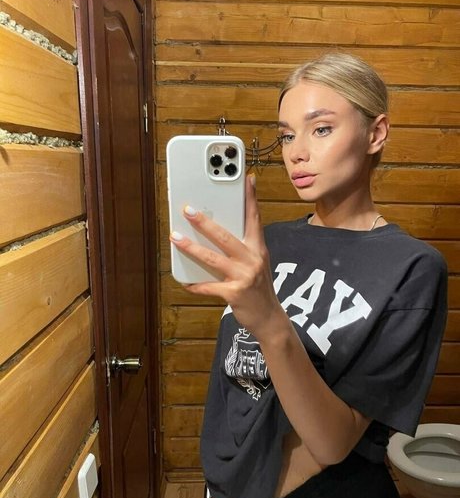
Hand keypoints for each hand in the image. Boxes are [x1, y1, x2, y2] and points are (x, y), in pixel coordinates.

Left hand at [169, 175, 286, 336]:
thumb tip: (217, 232)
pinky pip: (209, 286)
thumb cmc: (258, 287)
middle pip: (225, 236)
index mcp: (258, 248)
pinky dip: (195, 284)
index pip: (254, 218)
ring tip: (175, 237)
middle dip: (205, 222)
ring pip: (213, 258)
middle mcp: (253, 259)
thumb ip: (242, 247)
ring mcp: (244, 276)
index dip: (250, 198)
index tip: (247, 179)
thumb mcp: (257, 263)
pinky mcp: (234, 293)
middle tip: (188, 210)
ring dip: (191, 247)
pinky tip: (184, 282)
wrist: (269, 318)